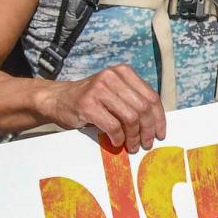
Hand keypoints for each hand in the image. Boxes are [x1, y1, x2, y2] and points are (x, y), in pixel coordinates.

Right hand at [37, 65, 165, 152]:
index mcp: (124, 72)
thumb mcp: (115, 93)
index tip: (160, 134)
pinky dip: (118, 137)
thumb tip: (156, 124)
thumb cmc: (92, 100)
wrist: (57, 99)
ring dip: (134, 136)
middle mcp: (112, 77)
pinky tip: (117, 142)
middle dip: (147, 130)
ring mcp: (99, 89)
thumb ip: (134, 101)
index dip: (159, 118)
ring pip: (130, 117)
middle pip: (143, 108)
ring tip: (133, 145)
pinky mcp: (87, 104)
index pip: (151, 96)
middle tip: (146, 143)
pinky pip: (113, 126)